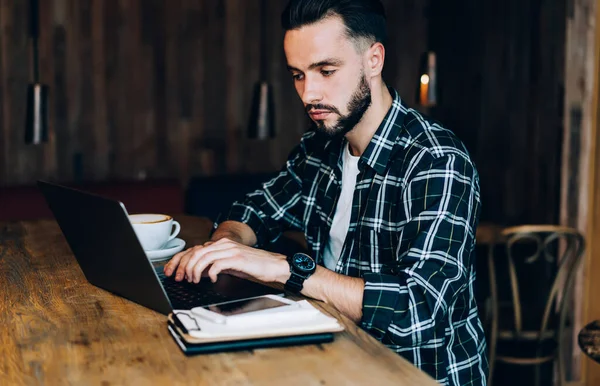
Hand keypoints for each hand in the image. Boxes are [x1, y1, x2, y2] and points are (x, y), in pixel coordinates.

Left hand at [163, 238, 289, 283]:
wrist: (274, 266)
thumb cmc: (254, 267)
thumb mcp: (231, 265)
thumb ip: (216, 264)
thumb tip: (201, 272)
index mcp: (221, 244)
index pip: (194, 249)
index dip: (179, 260)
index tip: (172, 272)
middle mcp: (224, 244)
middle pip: (195, 252)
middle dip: (183, 266)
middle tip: (181, 279)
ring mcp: (230, 250)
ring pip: (203, 257)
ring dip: (195, 271)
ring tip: (195, 280)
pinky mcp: (237, 258)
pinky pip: (217, 264)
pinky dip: (210, 273)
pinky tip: (212, 279)